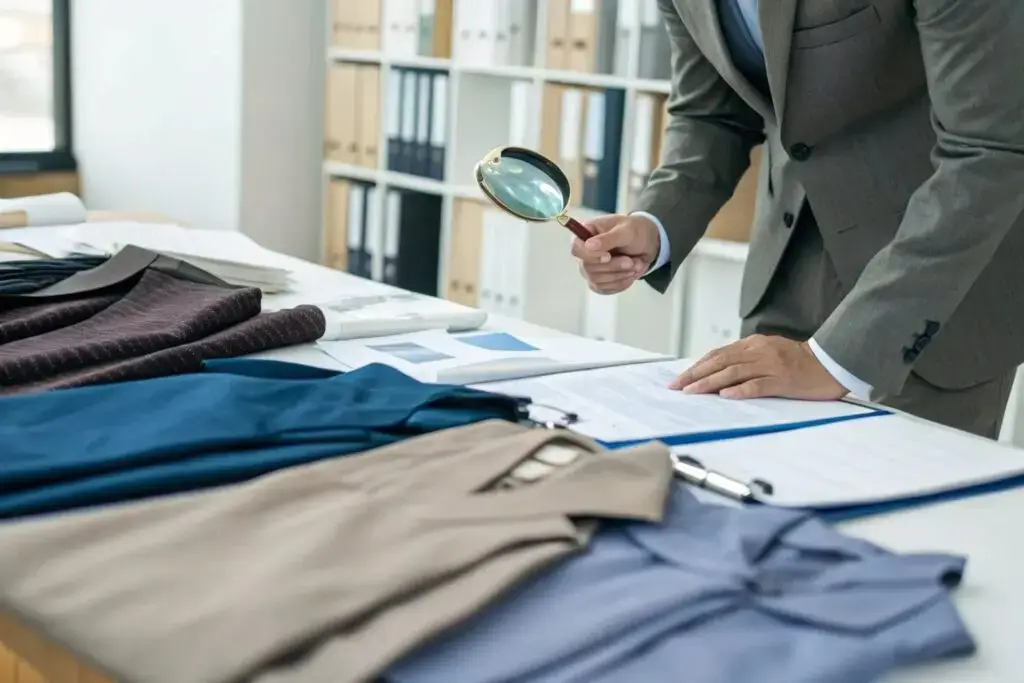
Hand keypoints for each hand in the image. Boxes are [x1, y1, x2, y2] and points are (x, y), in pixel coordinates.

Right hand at [570, 214, 660, 293]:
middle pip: (588, 267)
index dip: (589, 255)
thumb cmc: (635, 231)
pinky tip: (630, 274)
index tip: (608, 256)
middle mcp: (585, 252)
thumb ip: (608, 238)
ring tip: (636, 265)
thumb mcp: (626, 230)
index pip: (576, 248)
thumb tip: (588, 245)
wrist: (647, 244)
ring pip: (596, 280)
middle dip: (613, 267)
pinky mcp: (599, 281)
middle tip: (631, 261)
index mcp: (586, 233)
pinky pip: (604, 289)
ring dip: (619, 275)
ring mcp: (590, 268)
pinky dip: (620, 284)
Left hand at [669, 335, 847, 400]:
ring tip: (692, 391)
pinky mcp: (783, 380)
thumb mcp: (769, 353)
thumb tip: (719, 375)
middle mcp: (758, 352)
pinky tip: (725, 396)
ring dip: (710, 383)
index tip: (680, 379)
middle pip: (720, 362)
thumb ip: (746, 360)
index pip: (718, 355)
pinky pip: (758, 385)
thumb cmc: (799, 362)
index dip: (697, 366)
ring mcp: (771, 365)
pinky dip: (740, 390)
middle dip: (695, 375)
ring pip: (734, 372)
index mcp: (753, 345)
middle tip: (677, 387)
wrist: (830, 363)